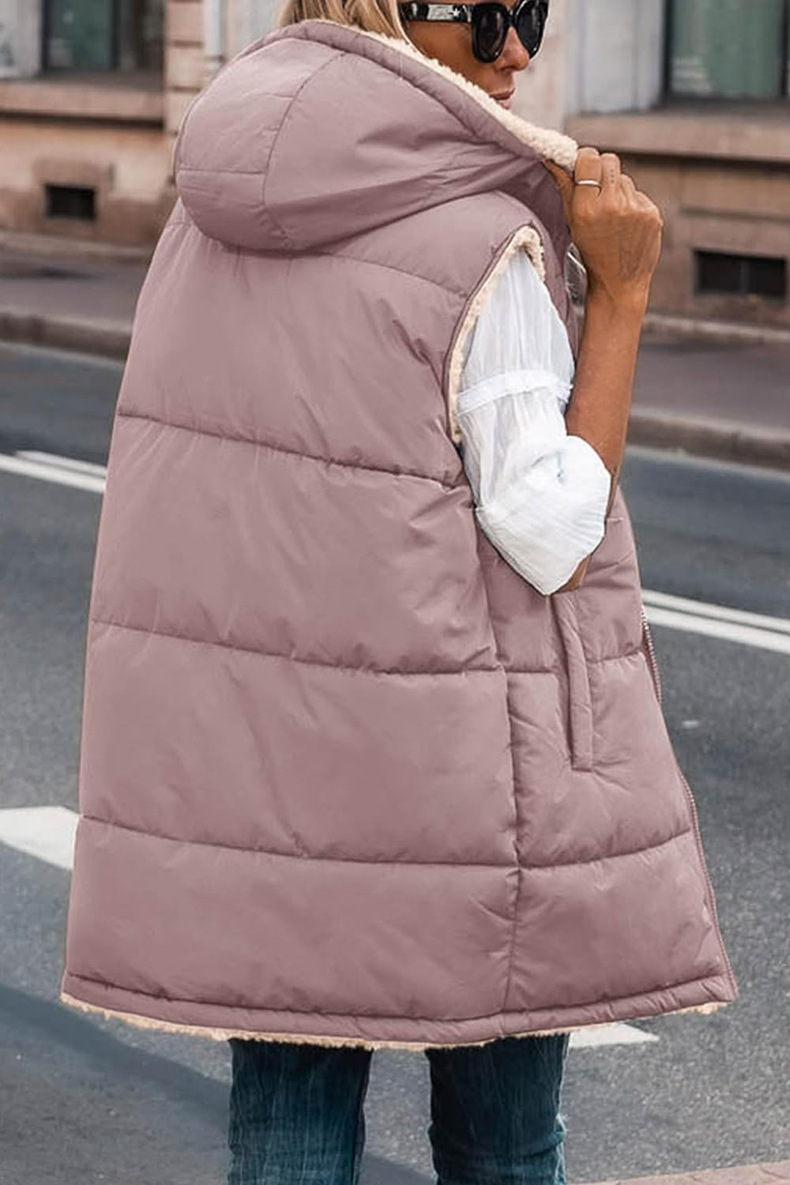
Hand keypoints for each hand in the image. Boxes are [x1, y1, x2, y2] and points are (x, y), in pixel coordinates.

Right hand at [544, 146, 663, 307]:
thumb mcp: (572, 222)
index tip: (583, 167)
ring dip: (617, 190)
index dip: (586, 159)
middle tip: (598, 190)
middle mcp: (612, 206)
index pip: (590, 158)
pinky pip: (639, 195)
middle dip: (602, 170)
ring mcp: (635, 210)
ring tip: (613, 215)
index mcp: (587, 208)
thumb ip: (565, 187)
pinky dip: (632, 204)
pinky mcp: (652, 214)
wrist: (619, 283)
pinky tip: (626, 224)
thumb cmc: (592, 253)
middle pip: (609, 160)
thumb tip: (554, 159)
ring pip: (625, 178)